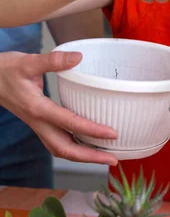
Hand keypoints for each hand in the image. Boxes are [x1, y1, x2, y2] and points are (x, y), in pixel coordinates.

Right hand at [0, 51, 117, 164]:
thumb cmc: (5, 70)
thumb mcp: (28, 61)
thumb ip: (53, 60)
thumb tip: (78, 57)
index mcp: (37, 108)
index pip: (69, 123)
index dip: (92, 130)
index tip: (112, 134)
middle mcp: (38, 122)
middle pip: (65, 149)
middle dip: (89, 157)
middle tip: (113, 159)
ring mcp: (38, 125)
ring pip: (61, 149)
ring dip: (83, 156)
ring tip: (104, 157)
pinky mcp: (38, 124)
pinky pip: (58, 142)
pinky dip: (75, 148)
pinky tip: (89, 145)